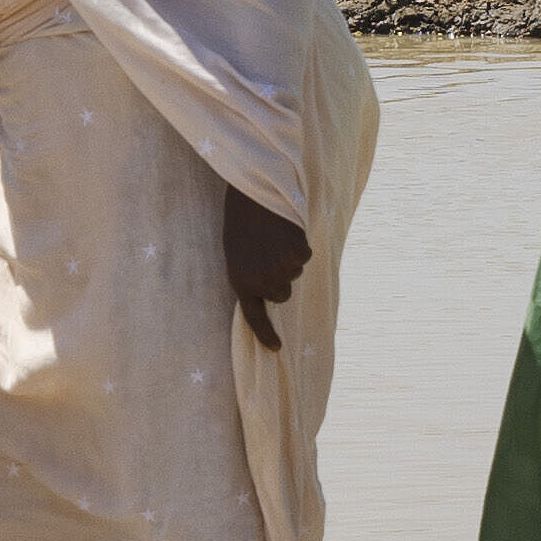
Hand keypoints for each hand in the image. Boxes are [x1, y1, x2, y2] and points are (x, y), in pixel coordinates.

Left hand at [218, 183, 309, 347]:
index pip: (253, 316)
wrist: (252, 191)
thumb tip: (271, 291)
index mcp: (240, 282)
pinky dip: (298, 244)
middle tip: (268, 252)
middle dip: (280, 277)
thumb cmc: (241, 220)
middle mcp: (261, 281)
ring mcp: (281, 270)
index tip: (276, 349)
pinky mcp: (298, 254)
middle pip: (282, 294)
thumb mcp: (236, 253)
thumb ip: (250, 275)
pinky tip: (285, 230)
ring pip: (294, 273)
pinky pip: (304, 255)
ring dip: (288, 257)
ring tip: (273, 236)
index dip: (265, 334)